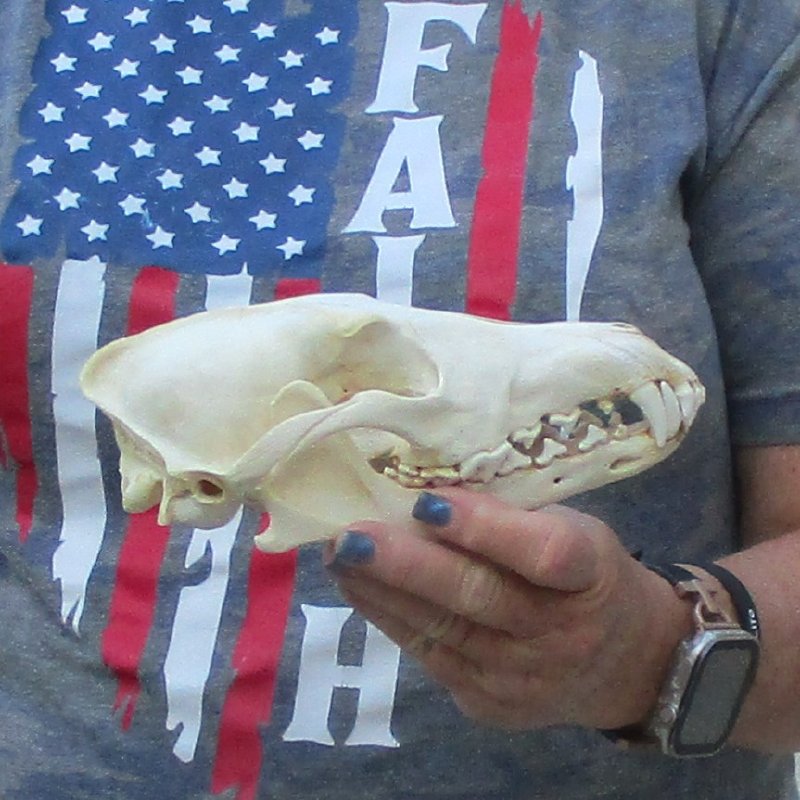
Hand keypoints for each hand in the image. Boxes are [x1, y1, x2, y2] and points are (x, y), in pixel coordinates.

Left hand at [325, 489, 691, 730]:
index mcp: (590, 574)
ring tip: (339, 559)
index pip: (542, 553)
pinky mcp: (490, 704)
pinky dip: (392, 619)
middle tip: (351, 538)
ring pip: (441, 629)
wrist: (622, 663)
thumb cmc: (588, 578)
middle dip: (406, 566)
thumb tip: (425, 497)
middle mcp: (559, 634)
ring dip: (381, 592)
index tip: (425, 503)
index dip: (484, 529)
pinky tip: (361, 590)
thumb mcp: (572, 531)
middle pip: (478, 598)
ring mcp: (523, 678)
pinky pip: (431, 655)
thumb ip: (509, 519)